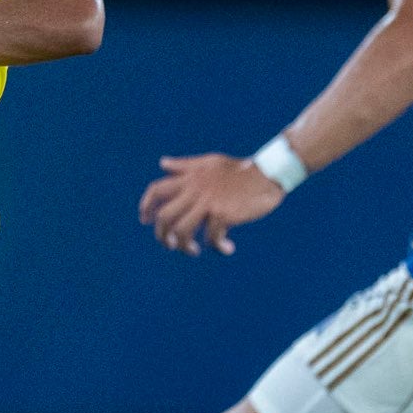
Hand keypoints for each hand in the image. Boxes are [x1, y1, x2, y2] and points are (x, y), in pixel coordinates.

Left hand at [138, 153, 284, 255]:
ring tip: (194, 250)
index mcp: (189, 178)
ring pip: (182, 231)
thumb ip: (185, 165)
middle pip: (164, 217)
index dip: (146, 206)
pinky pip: (211, 238)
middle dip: (162, 235)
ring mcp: (207, 202)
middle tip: (170, 245)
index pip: (156, 190)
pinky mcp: (223, 213)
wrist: (268, 173)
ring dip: (184, 246)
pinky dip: (217, 247)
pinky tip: (227, 248)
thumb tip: (162, 163)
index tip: (145, 220)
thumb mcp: (209, 162)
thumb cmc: (240, 169)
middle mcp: (194, 190)